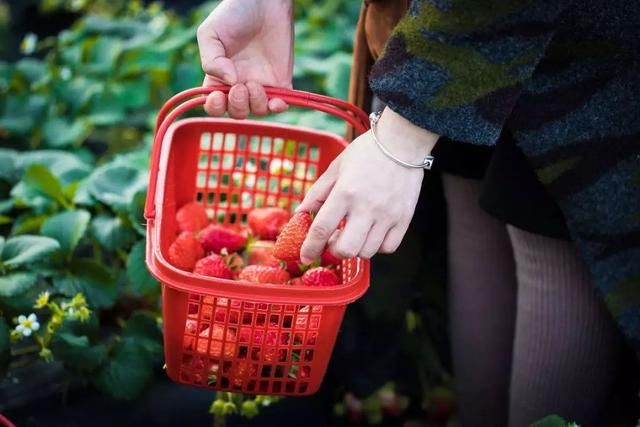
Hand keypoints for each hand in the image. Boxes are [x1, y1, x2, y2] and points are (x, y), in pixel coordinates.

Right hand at [197, 0, 293, 118]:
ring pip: (256, 111)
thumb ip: (211, 61)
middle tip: (240, 86)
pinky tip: (277, 100)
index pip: (214, 105)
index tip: (218, 96)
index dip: (214, 107)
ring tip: (255, 84)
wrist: (264, 2)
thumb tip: (230, 83)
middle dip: (237, 106)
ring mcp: (260, 85)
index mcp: (219, 77)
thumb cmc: (233, 14)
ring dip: (255, 104)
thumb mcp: (210, 34)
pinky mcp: (280, 82)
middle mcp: (239, 85)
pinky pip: (279, 105)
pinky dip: (278, 108)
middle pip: (236, 112)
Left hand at [296, 108, 439, 262]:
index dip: (310, 247)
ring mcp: (387, 215)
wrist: (402, 142)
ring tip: (354, 233)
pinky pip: (388, 247)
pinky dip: (377, 246)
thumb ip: (317, 193)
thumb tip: (300, 213)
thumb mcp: (335, 168)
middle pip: (346, 249)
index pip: (322, 229)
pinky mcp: (404, 218)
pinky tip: (372, 234)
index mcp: (345, 193)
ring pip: (367, 252)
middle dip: (334, 251)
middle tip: (333, 240)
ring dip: (355, 248)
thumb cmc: (366, 153)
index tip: (305, 256)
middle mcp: (366, 207)